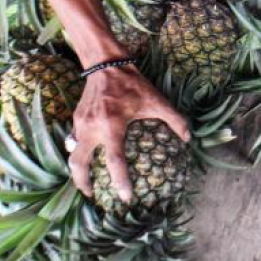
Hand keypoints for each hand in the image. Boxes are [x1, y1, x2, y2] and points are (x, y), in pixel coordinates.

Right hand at [68, 65, 189, 201]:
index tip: (125, 197)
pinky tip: (88, 158)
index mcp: (112, 125)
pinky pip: (74, 141)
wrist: (106, 64)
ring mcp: (80, 123)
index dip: (120, 180)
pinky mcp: (76, 119)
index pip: (114, 160)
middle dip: (83, 183)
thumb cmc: (133, 84)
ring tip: (87, 182)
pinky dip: (79, 153)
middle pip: (79, 163)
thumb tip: (188, 138)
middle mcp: (92, 127)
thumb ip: (175, 119)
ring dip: (78, 169)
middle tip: (92, 195)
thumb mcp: (157, 100)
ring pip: (73, 153)